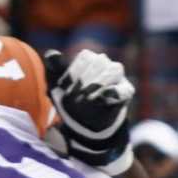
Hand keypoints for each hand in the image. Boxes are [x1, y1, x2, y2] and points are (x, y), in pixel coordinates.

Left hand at [42, 48, 133, 169]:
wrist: (85, 123)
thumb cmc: (70, 101)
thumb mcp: (57, 87)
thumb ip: (54, 69)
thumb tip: (51, 53)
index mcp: (89, 60)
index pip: (85, 58)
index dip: (74, 72)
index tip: (64, 87)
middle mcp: (105, 65)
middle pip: (99, 63)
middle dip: (84, 80)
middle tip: (74, 97)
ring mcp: (117, 78)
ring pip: (113, 70)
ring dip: (97, 84)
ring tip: (86, 99)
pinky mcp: (126, 91)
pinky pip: (123, 89)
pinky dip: (113, 92)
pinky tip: (102, 97)